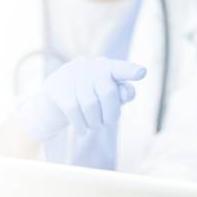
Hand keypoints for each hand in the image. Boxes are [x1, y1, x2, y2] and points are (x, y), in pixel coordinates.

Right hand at [15, 56, 145, 141]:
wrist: (55, 99)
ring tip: (94, 125)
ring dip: (95, 122)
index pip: (120, 69)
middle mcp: (89, 66)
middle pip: (108, 92)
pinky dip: (81, 125)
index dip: (131, 71)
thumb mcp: (108, 96)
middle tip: (107, 123)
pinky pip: (73, 110)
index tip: (142, 73)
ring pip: (90, 104)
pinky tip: (83, 131)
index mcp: (107, 67)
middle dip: (110, 114)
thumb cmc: (90, 97)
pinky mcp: (57, 87)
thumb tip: (126, 93)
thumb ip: (121, 94)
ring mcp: (71, 75)